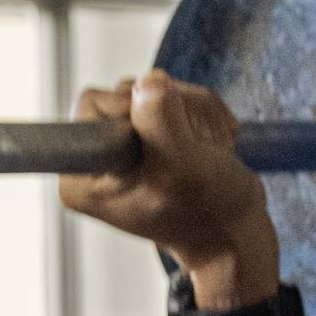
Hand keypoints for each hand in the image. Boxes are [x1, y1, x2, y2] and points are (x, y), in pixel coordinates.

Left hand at [58, 70, 279, 307]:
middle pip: (124, 92)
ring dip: (193, 110)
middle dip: (172, 109)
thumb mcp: (184, 168)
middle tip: (197, 144)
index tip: (161, 150)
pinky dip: (200, 111)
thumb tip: (149, 81)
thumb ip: (160, 122)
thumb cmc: (209, 214)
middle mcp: (94, 160)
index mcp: (81, 178)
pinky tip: (211, 141)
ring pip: (152, 90)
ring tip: (210, 146)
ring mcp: (122, 145)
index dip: (135, 112)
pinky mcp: (147, 134)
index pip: (94, 105)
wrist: (234, 233)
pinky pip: (170, 96)